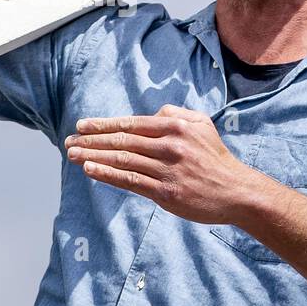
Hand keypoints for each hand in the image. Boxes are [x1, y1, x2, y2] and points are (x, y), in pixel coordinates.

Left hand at [64, 104, 259, 224]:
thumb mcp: (202, 124)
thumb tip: (149, 114)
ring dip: (93, 156)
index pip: (131, 123)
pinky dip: (107, 174)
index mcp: (175, 126)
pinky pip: (130, 181)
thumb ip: (174, 113)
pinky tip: (90, 170)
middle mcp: (169, 145)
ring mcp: (167, 169)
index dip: (103, 124)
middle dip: (91, 140)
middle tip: (69, 141)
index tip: (81, 126)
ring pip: (122, 160)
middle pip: (122, 141)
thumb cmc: (216, 158)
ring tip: (73, 155)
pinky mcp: (166, 192)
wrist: (237, 192)